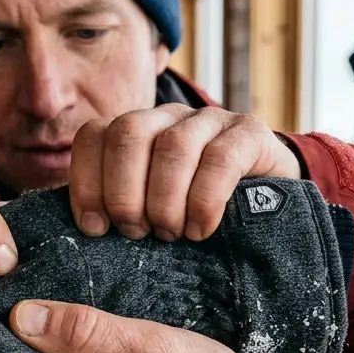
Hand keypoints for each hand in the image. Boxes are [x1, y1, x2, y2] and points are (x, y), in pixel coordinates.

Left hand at [69, 104, 300, 241]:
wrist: (269, 203)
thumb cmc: (191, 214)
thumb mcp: (148, 211)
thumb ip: (117, 210)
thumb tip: (84, 231)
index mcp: (133, 132)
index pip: (93, 136)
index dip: (87, 182)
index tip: (94, 227)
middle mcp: (166, 117)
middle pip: (127, 133)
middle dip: (124, 192)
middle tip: (136, 231)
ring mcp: (208, 120)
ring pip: (172, 146)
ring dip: (164, 200)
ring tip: (170, 234)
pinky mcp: (248, 133)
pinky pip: (220, 159)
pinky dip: (204, 201)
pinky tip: (200, 230)